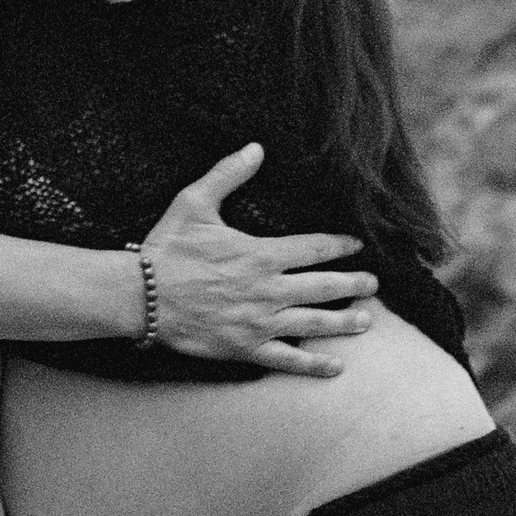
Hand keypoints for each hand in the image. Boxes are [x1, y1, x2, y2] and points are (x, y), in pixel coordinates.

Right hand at [139, 143, 375, 375]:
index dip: (338, 246)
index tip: (355, 246)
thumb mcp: (194, 202)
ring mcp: (260, 322)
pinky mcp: (247, 348)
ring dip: (344, 322)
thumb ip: (228, 174)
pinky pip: (288, 359)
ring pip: (314, 323)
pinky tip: (335, 367)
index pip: (312, 248)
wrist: (143, 297)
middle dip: (353, 285)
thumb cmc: (168, 248)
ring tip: (366, 321)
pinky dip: (314, 365)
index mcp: (261, 254)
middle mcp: (268, 289)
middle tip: (372, 285)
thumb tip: (256, 148)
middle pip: (323, 287)